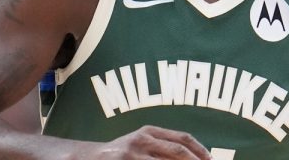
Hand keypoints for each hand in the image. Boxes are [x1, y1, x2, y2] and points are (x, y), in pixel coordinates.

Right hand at [94, 125, 211, 158]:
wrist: (88, 158)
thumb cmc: (122, 153)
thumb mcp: (141, 143)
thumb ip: (164, 147)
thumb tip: (198, 157)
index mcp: (149, 131)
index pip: (182, 139)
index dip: (200, 151)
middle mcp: (141, 141)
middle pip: (177, 152)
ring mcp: (132, 155)